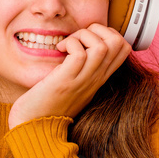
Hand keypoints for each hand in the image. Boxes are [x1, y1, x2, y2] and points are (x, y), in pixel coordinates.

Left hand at [7, 23, 131, 129]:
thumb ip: (81, 67)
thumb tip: (78, 44)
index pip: (124, 48)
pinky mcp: (66, 81)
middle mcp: (95, 79)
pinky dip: (70, 44)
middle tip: (78, 38)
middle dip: (99, 29)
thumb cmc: (47, 104)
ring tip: (68, 44)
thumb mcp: (73, 83)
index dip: (109, 32)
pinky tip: (59, 50)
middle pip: (119, 43)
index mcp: (98, 78)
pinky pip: (80, 53)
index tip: (87, 38)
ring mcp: (82, 81)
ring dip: (83, 35)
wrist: (34, 128)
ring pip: (103, 46)